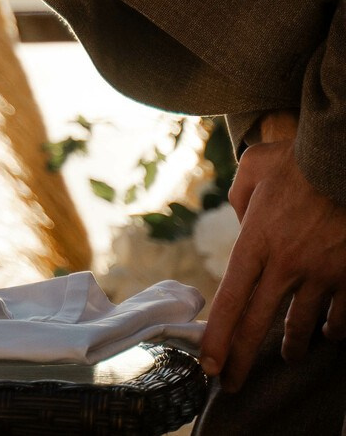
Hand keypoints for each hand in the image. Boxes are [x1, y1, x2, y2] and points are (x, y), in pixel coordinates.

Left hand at [199, 128, 345, 391]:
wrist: (344, 158)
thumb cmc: (299, 159)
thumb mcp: (253, 170)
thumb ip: (240, 201)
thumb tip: (245, 224)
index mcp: (255, 242)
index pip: (230, 300)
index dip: (218, 337)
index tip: (208, 364)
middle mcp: (286, 265)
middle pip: (258, 324)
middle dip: (241, 359)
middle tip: (231, 383)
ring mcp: (323, 275)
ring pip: (303, 326)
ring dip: (292, 345)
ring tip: (287, 354)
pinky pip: (342, 318)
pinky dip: (334, 329)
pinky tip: (328, 333)